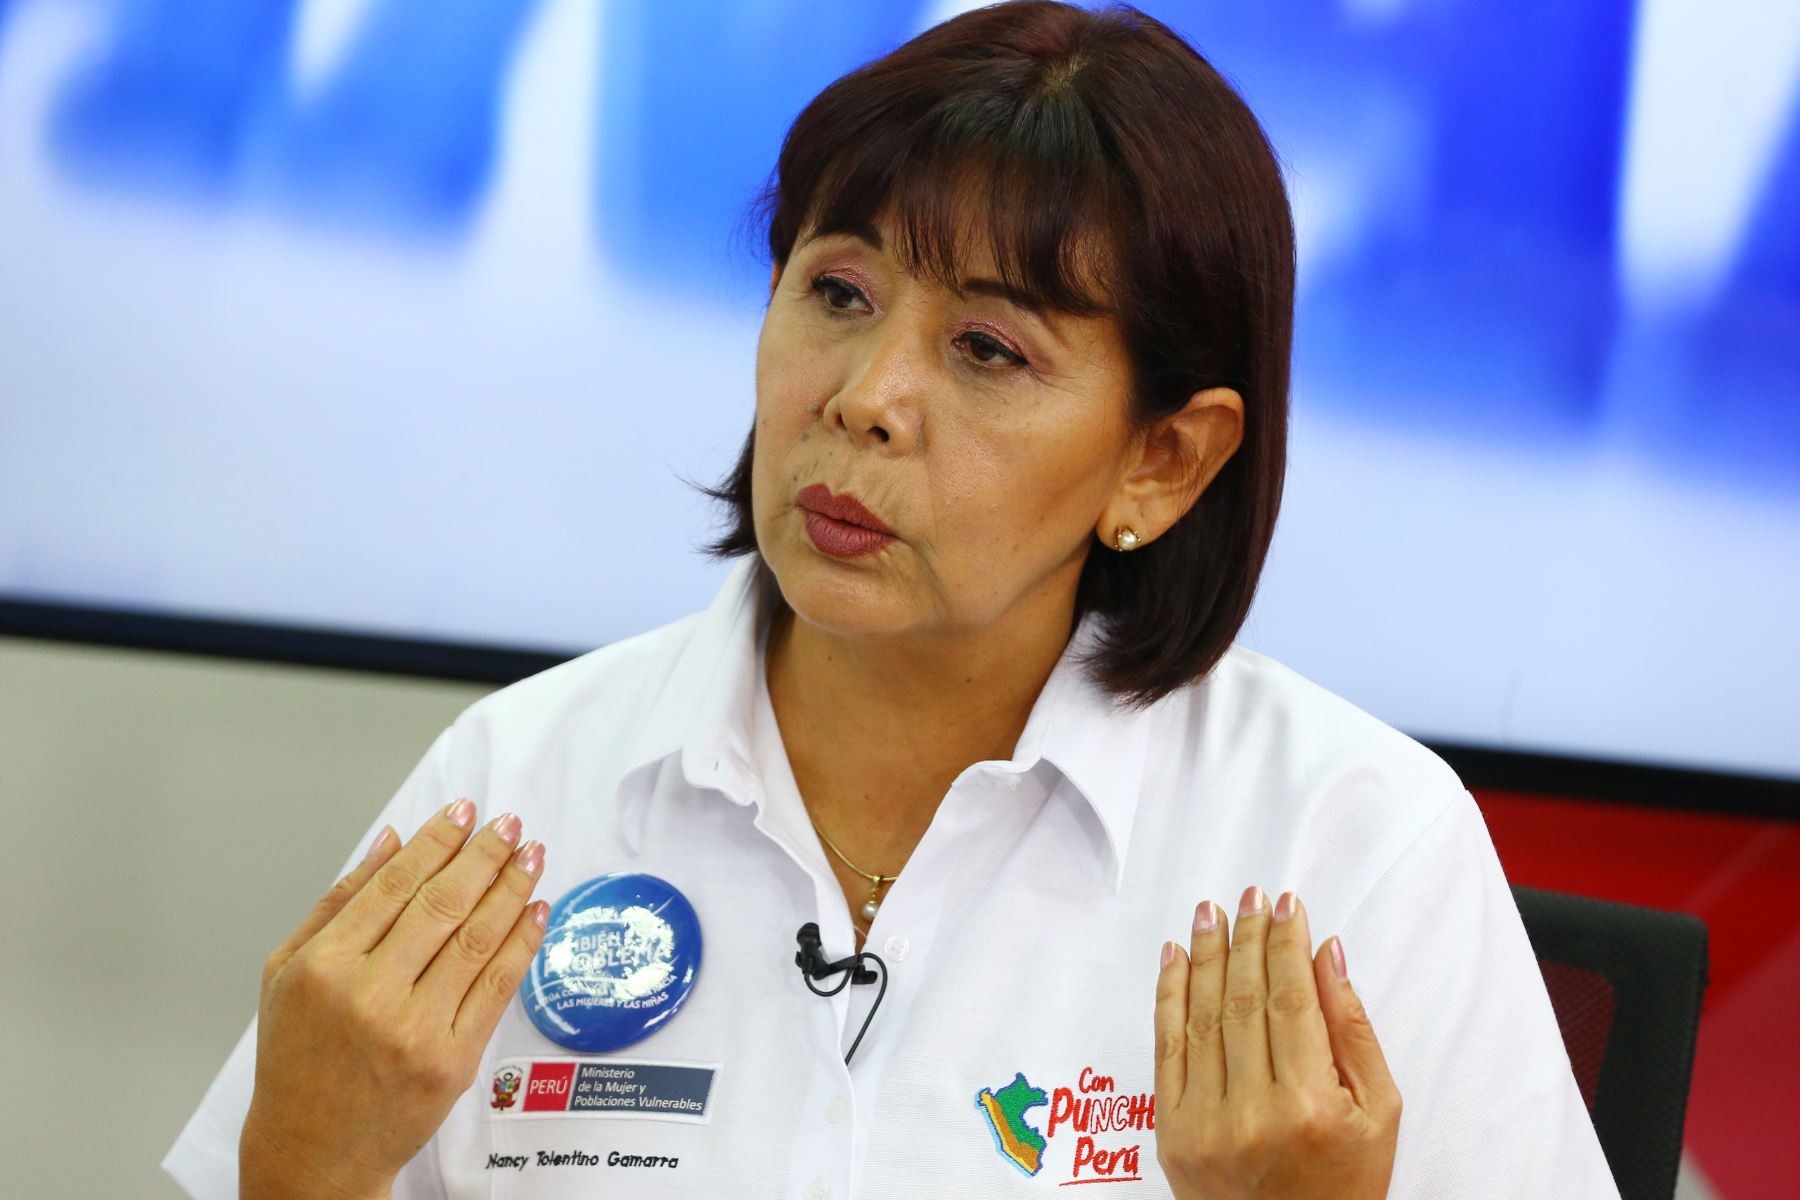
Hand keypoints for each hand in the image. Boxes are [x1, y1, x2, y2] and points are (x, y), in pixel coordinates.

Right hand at [240, 800, 548, 1199]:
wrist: (313, 1150)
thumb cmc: (298, 1058)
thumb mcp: (287, 973)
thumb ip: (339, 901)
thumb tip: (391, 839)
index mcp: (323, 966)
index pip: (394, 884)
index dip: (436, 841)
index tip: (464, 810)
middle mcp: (368, 995)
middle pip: (441, 905)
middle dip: (484, 855)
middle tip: (511, 823)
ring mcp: (414, 1029)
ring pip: (475, 940)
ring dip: (512, 889)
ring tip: (532, 855)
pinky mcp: (451, 1060)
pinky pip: (496, 987)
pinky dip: (521, 942)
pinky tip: (535, 911)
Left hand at [1152, 887, 1400, 1199]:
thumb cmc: (1343, 1186)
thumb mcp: (1379, 1113)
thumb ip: (1353, 1030)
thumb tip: (1326, 954)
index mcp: (1309, 1106)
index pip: (1291, 1000)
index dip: (1286, 945)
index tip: (1288, 906)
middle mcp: (1252, 1113)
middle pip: (1245, 999)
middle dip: (1247, 939)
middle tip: (1250, 897)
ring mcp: (1204, 1124)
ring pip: (1202, 1016)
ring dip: (1206, 955)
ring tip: (1211, 912)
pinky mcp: (1172, 1132)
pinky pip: (1168, 1048)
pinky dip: (1169, 996)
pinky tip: (1176, 958)